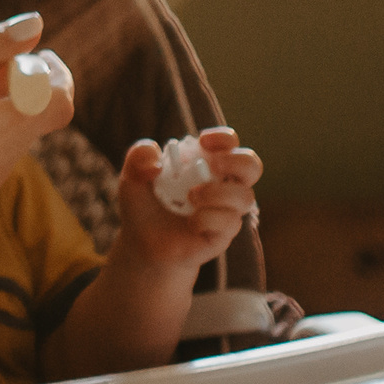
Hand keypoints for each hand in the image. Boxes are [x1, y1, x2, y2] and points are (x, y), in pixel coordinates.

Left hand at [114, 126, 262, 279]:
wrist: (141, 245)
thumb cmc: (143, 206)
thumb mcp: (132, 177)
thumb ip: (139, 157)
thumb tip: (155, 163)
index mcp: (205, 164)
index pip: (230, 143)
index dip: (224, 138)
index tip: (204, 141)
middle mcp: (222, 185)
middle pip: (251, 167)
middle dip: (236, 162)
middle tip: (211, 166)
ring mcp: (225, 211)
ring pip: (245, 197)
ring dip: (219, 192)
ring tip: (192, 196)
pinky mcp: (222, 235)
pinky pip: (229, 223)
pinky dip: (209, 218)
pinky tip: (191, 222)